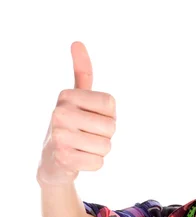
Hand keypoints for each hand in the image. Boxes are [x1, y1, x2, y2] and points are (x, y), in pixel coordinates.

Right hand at [37, 41, 116, 186]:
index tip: (92, 118)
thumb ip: (82, 73)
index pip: (110, 103)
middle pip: (111, 127)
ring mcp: (60, 136)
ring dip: (100, 151)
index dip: (108, 115)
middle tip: (87, 136)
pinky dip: (93, 164)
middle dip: (105, 135)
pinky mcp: (63, 158)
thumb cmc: (71, 127)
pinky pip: (98, 162)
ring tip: (83, 148)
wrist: (52, 161)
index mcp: (67, 95)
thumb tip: (77, 43)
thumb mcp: (76, 98)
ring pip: (106, 146)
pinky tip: (79, 160)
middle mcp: (60, 112)